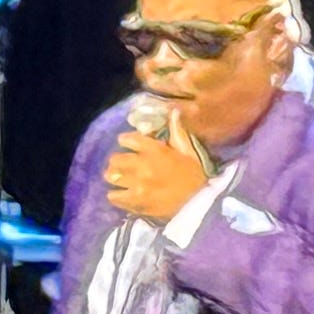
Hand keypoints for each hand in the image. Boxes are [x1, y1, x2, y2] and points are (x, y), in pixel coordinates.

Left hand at [102, 105, 208, 226]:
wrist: (201, 202)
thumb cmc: (195, 174)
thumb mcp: (188, 149)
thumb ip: (177, 130)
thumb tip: (174, 111)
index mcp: (155, 150)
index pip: (128, 139)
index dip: (125, 140)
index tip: (126, 142)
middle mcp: (142, 165)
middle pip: (115, 159)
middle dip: (117, 160)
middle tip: (122, 164)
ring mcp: (138, 185)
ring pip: (112, 177)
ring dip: (114, 177)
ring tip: (119, 179)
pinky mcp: (137, 202)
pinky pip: (115, 197)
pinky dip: (115, 195)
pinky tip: (121, 194)